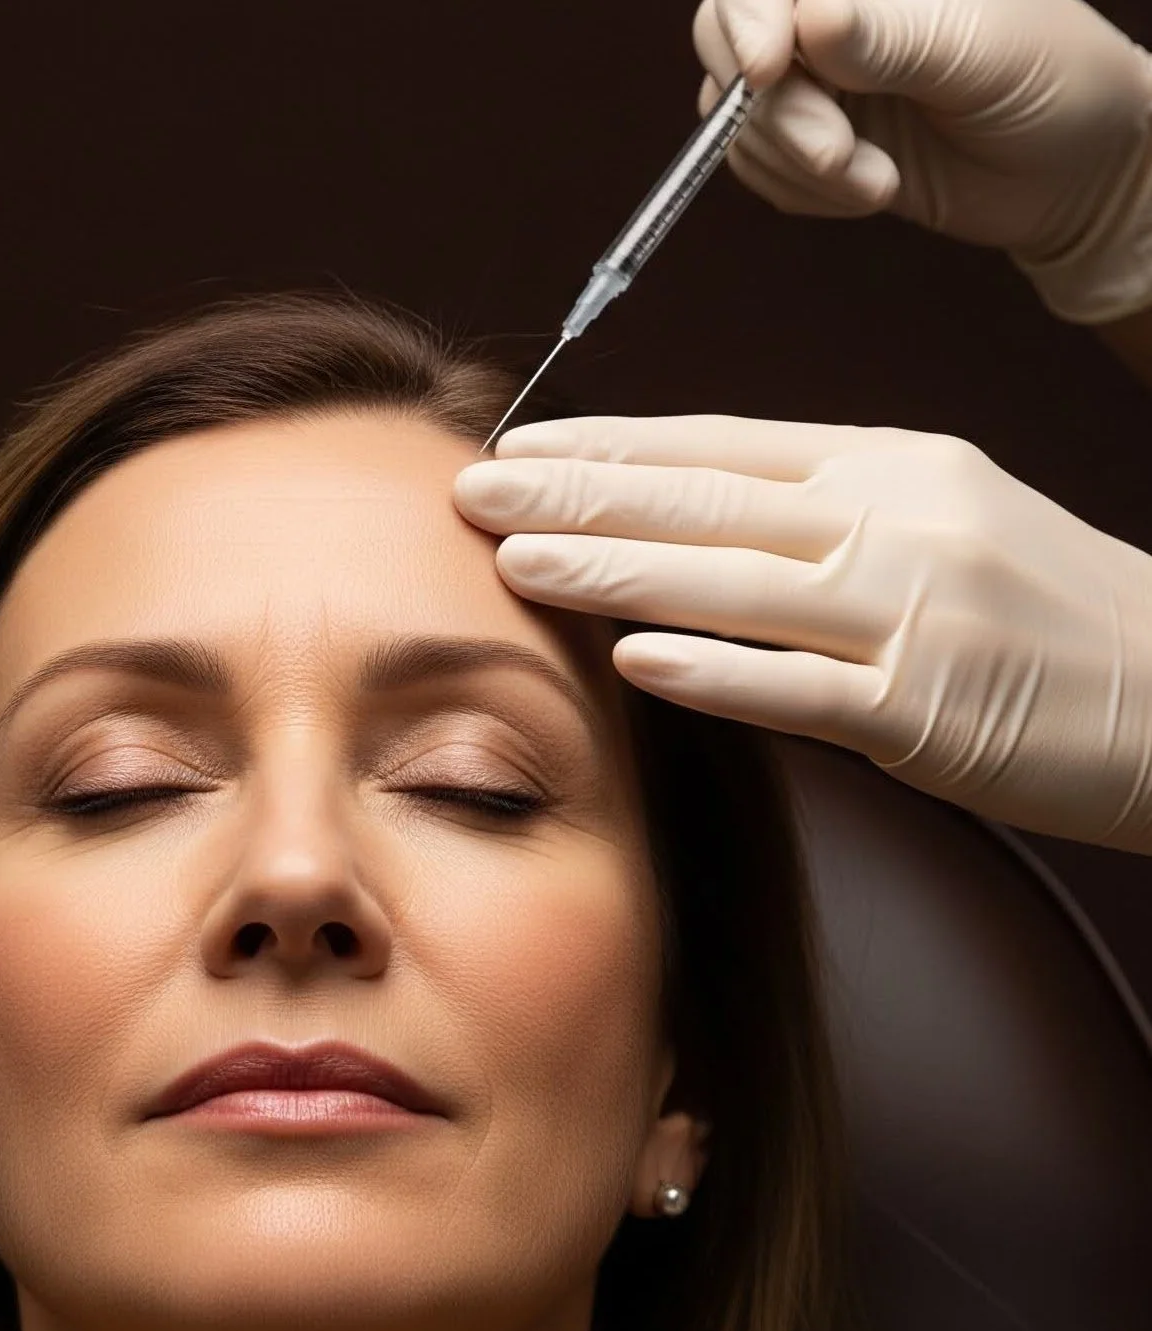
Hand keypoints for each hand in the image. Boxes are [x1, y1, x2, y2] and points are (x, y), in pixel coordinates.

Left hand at [452, 414, 1151, 854]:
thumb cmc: (1040, 615)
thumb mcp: (936, 525)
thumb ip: (818, 518)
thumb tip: (679, 523)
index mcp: (891, 466)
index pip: (721, 446)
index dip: (612, 443)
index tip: (519, 443)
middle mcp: (898, 521)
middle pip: (709, 499)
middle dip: (580, 490)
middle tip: (472, 485)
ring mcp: (914, 611)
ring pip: (736, 582)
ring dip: (616, 568)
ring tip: (515, 557)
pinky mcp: (929, 706)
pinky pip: (802, 687)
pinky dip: (714, 671)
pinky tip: (632, 658)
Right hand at [692, 0, 1151, 323]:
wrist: (1071, 175)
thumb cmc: (1053, 85)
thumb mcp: (977, 54)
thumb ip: (889, 38)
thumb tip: (809, 19)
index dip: (747, 20)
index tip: (766, 72)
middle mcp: (832, 16)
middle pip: (728, 43)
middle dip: (774, 114)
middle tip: (837, 155)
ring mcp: (815, 79)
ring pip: (739, 120)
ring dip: (800, 167)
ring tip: (878, 182)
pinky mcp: (809, 139)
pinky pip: (757, 168)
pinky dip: (802, 192)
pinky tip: (867, 189)